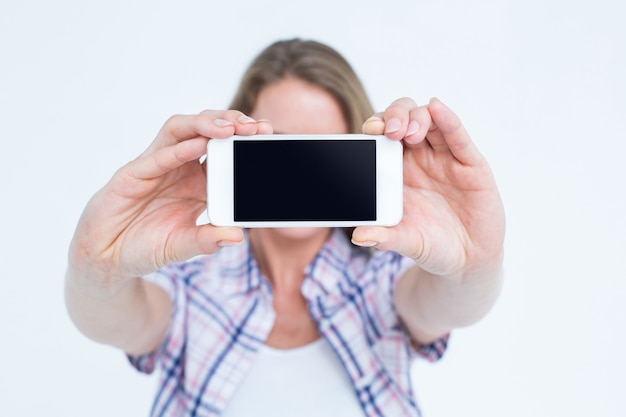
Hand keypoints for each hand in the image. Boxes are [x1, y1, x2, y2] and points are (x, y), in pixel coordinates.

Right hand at [68, 111, 271, 281]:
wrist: (106, 258)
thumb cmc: (146, 246)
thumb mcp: (183, 246)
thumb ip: (207, 240)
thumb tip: (238, 236)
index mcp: (196, 181)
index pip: (223, 150)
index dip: (243, 140)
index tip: (266, 135)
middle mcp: (178, 167)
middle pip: (205, 131)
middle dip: (231, 123)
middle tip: (256, 127)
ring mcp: (155, 167)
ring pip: (180, 130)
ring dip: (206, 125)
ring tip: (230, 128)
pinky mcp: (132, 174)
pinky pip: (156, 156)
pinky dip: (177, 150)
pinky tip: (197, 146)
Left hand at [354, 98, 504, 277]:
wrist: (467, 261)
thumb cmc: (432, 245)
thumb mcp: (406, 242)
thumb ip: (384, 237)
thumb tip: (359, 237)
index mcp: (397, 170)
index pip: (383, 136)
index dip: (377, 127)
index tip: (369, 130)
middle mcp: (420, 158)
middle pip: (405, 119)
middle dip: (396, 116)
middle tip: (391, 131)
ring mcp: (445, 158)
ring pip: (430, 121)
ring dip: (417, 117)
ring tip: (410, 132)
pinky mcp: (470, 163)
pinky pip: (458, 137)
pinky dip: (448, 119)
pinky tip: (438, 108)